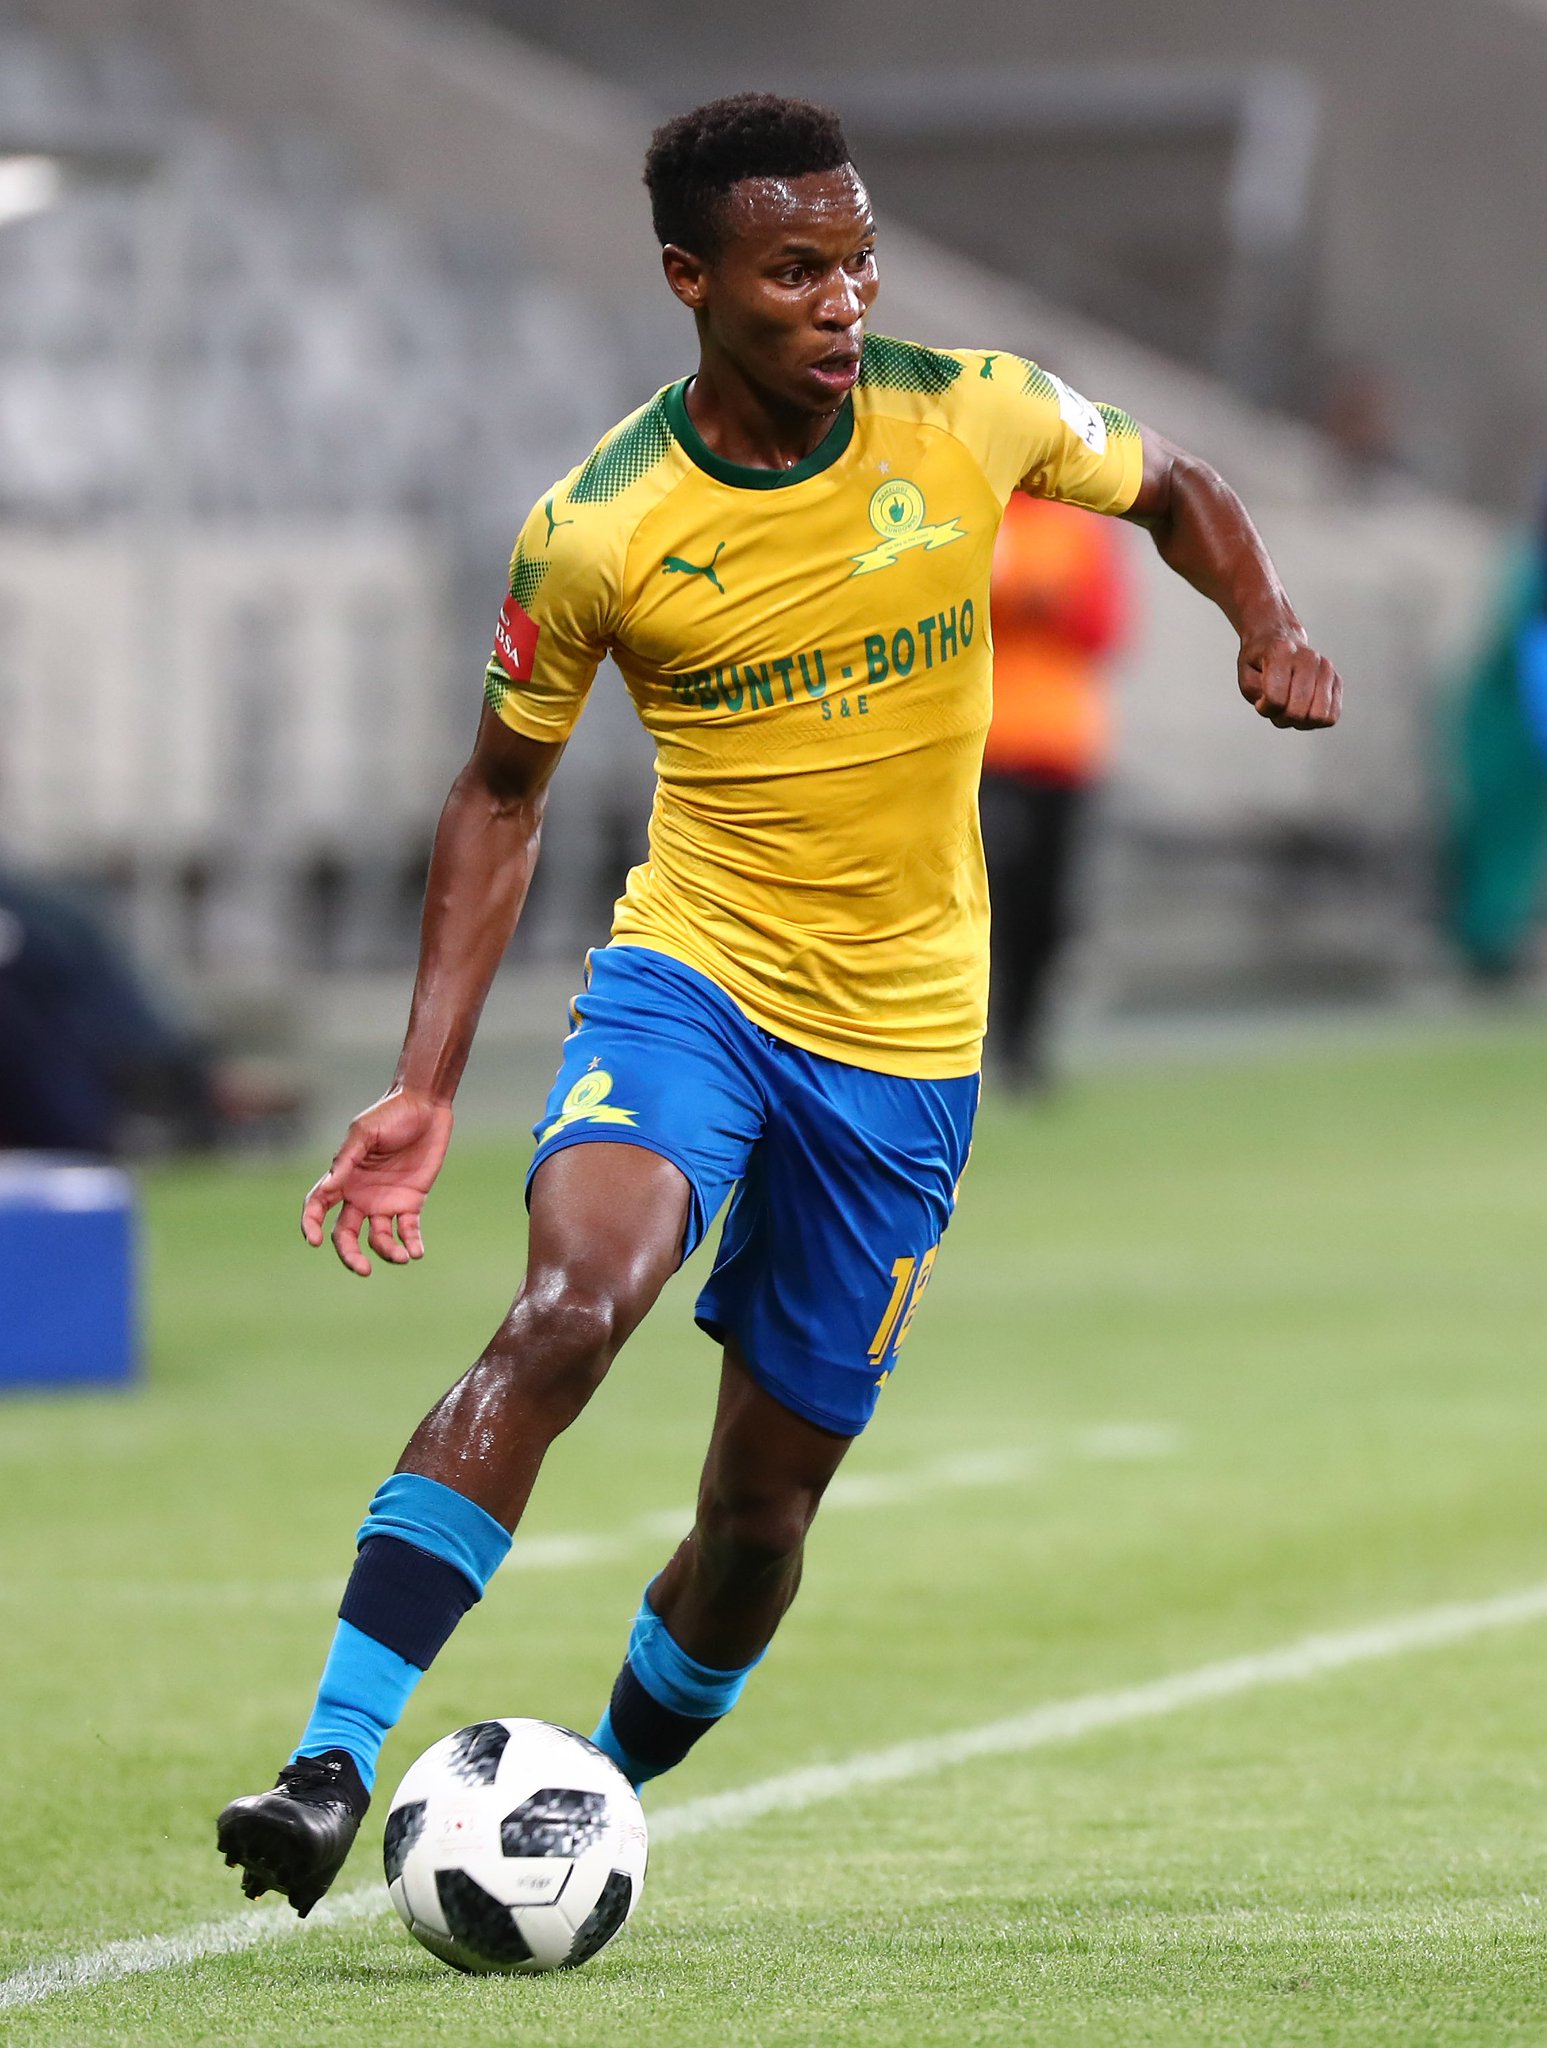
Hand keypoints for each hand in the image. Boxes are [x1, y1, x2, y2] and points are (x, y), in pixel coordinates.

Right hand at [301, 1087, 453, 1276]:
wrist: (425, 1106)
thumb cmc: (389, 1114)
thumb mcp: (364, 1133)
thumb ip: (347, 1160)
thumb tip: (327, 1188)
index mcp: (342, 1179)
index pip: (317, 1207)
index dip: (310, 1225)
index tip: (314, 1240)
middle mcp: (360, 1196)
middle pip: (346, 1235)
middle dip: (351, 1255)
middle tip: (363, 1269)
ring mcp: (385, 1201)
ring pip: (378, 1239)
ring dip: (387, 1252)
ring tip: (402, 1257)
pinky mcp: (411, 1202)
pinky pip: (408, 1230)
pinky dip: (411, 1244)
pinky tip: (417, 1252)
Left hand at [1238, 631, 1342, 729]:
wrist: (1281, 640)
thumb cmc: (1262, 662)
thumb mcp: (1246, 677)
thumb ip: (1256, 693)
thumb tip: (1279, 706)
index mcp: (1280, 653)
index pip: (1275, 699)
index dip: (1265, 708)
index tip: (1261, 701)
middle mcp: (1307, 658)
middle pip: (1297, 711)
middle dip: (1283, 718)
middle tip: (1277, 707)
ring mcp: (1325, 668)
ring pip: (1318, 716)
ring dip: (1301, 721)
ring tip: (1291, 708)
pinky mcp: (1337, 680)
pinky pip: (1332, 715)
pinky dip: (1315, 720)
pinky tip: (1304, 709)